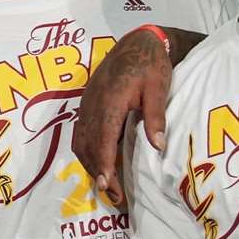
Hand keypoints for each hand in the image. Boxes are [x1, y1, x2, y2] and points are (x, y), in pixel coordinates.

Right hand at [70, 26, 171, 204]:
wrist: (136, 42)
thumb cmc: (151, 64)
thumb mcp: (158, 87)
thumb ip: (156, 115)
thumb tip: (159, 146)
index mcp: (110, 101)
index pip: (103, 139)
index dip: (103, 164)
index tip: (108, 185)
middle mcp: (92, 105)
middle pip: (87, 146)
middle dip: (97, 172)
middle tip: (113, 196)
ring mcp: (86, 105)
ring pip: (80, 142)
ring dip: (90, 165)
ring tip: (106, 185)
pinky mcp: (86, 105)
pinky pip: (80, 134)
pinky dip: (86, 153)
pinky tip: (98, 164)